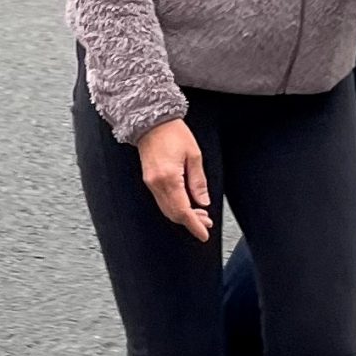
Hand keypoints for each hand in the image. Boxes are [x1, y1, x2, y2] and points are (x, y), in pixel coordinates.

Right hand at [137, 117, 210, 241]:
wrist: (150, 121)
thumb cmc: (173, 133)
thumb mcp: (194, 155)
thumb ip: (198, 181)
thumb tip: (203, 201)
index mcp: (169, 178)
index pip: (183, 210)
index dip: (195, 225)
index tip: (204, 234)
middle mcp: (156, 183)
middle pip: (173, 213)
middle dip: (191, 222)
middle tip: (206, 223)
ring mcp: (150, 183)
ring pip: (167, 209)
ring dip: (183, 215)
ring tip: (200, 215)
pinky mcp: (149, 180)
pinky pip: (162, 200)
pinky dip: (175, 207)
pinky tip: (187, 204)